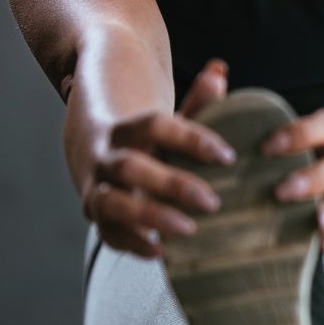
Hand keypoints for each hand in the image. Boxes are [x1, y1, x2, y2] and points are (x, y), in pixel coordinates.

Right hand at [82, 59, 236, 258]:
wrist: (98, 150)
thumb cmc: (150, 138)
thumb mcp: (171, 119)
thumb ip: (196, 101)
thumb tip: (219, 71)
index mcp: (128, 127)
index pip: (157, 126)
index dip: (192, 139)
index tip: (228, 156)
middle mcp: (106, 156)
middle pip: (130, 167)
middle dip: (171, 185)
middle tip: (214, 202)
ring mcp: (96, 187)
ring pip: (112, 203)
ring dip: (148, 217)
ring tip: (189, 230)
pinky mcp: (95, 216)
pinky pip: (107, 233)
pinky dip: (132, 244)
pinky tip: (163, 253)